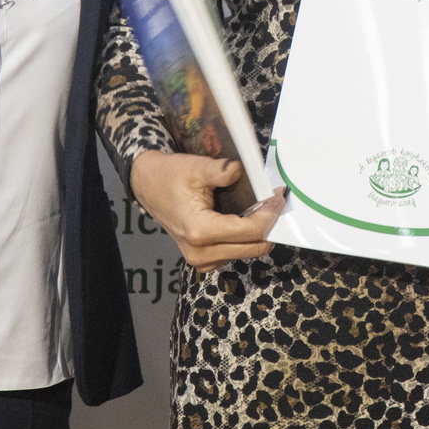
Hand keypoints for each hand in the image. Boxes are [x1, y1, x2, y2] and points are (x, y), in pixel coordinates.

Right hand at [129, 151, 284, 270]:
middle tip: (275, 200)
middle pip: (253, 247)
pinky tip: (245, 218)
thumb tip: (247, 172)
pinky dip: (246, 238)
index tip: (278, 195)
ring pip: (247, 252)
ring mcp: (202, 260)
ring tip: (261, 207)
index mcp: (200, 231)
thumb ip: (224, 171)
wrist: (150, 186)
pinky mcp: (204, 260)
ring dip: (259, 232)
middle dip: (269, 224)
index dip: (270, 214)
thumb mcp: (197, 168)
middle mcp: (201, 252)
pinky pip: (235, 253)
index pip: (250, 231)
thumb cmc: (171, 176)